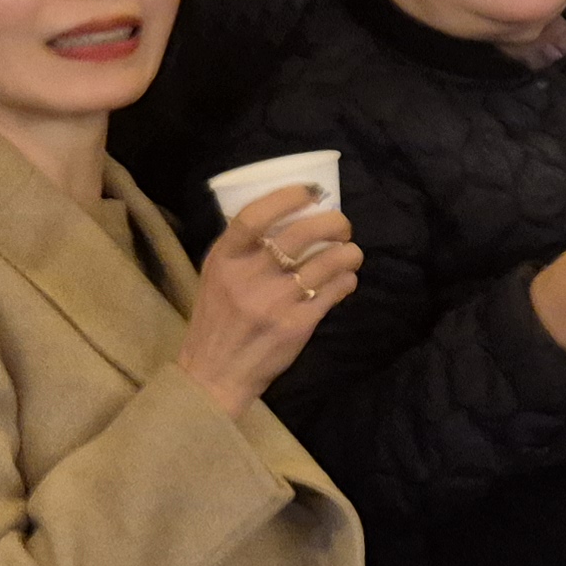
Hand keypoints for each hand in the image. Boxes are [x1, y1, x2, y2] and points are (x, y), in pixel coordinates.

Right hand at [178, 185, 359, 416]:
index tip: (312, 190)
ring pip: (329, 261)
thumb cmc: (217, 320)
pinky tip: (344, 280)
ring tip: (350, 252)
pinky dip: (347, 280)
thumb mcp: (216, 277)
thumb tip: (286, 214)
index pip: (254, 217)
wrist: (214, 375)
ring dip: (349, 252)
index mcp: (224, 260)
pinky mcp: (297, 325)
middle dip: (335, 222)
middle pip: (302, 233)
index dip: (288, 197)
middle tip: (343, 226)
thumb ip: (242, 249)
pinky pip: (335, 290)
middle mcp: (249, 278)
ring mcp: (275, 302)